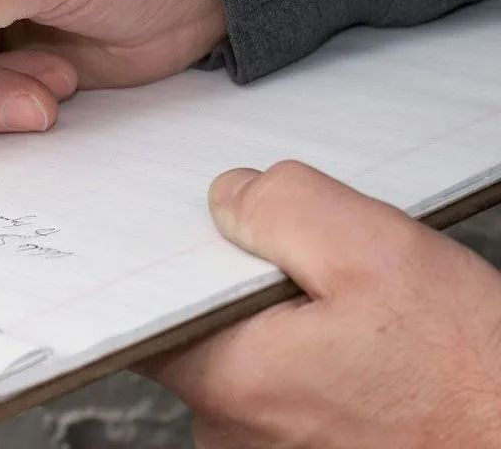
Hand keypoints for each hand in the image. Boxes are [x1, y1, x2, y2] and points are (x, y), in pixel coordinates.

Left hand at [145, 161, 500, 448]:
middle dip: (246, 276)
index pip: (151, 302)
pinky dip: (307, 344)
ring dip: (285, 311)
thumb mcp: (372, 252)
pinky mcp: (305, 448)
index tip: (207, 228)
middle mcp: (235, 425)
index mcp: (232, 375)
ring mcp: (269, 446)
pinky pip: (281, 375)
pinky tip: (358, 337)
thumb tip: (228, 196)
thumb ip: (281, 207)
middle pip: (204, 317)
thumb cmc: (469, 375)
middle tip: (313, 263)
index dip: (176, 253)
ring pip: (248, 344)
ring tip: (349, 306)